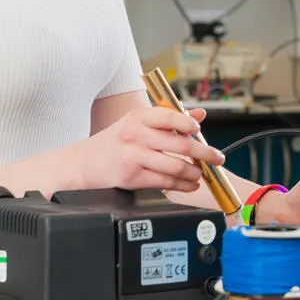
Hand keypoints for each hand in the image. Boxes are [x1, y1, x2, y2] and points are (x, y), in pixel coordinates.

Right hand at [78, 106, 223, 192]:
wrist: (82, 163)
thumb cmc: (113, 141)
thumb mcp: (137, 122)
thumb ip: (169, 118)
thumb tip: (199, 115)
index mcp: (139, 116)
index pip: (171, 116)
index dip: (189, 124)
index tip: (201, 131)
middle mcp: (136, 134)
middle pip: (179, 143)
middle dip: (204, 153)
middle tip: (216, 157)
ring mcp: (134, 156)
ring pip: (175, 165)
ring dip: (194, 172)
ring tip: (201, 174)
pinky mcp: (133, 177)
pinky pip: (165, 182)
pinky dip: (182, 185)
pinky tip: (189, 184)